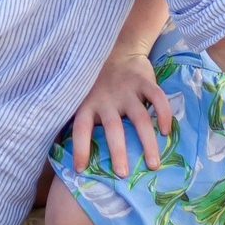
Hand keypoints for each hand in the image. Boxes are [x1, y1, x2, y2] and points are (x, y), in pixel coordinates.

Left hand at [67, 51, 176, 177]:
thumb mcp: (81, 97)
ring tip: (153, 165)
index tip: (80, 169)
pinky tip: (166, 132)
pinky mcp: (144, 82)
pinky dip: (163, 115)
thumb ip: (76, 119)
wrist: (117, 50)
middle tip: (122, 174)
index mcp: (88, 104)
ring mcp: (126, 91)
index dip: (79, 148)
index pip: (80, 128)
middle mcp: (106, 99)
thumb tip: (58, 147)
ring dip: (147, 143)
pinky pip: (157, 98)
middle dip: (117, 151)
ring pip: (139, 118)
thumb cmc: (96, 83)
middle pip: (113, 128)